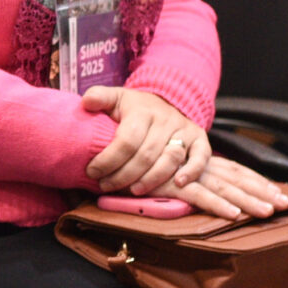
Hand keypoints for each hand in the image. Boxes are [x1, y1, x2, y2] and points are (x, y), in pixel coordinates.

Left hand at [82, 87, 210, 197]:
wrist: (168, 100)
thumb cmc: (135, 107)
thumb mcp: (115, 97)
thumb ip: (99, 96)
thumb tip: (86, 101)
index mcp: (142, 111)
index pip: (126, 140)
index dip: (108, 160)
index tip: (93, 172)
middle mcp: (166, 120)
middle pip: (146, 155)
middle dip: (124, 175)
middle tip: (106, 185)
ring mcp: (184, 130)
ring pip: (170, 159)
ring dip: (152, 179)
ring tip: (133, 191)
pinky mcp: (200, 139)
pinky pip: (201, 157)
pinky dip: (192, 171)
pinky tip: (178, 184)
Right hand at [141, 152, 287, 221]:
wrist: (113, 144)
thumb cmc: (136, 154)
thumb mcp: (165, 162)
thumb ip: (180, 169)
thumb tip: (192, 180)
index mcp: (199, 160)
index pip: (235, 170)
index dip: (257, 180)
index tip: (278, 190)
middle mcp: (199, 166)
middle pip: (237, 179)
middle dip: (263, 191)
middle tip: (287, 203)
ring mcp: (187, 175)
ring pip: (225, 189)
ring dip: (248, 201)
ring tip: (269, 212)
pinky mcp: (173, 186)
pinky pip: (200, 197)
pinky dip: (218, 206)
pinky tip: (235, 216)